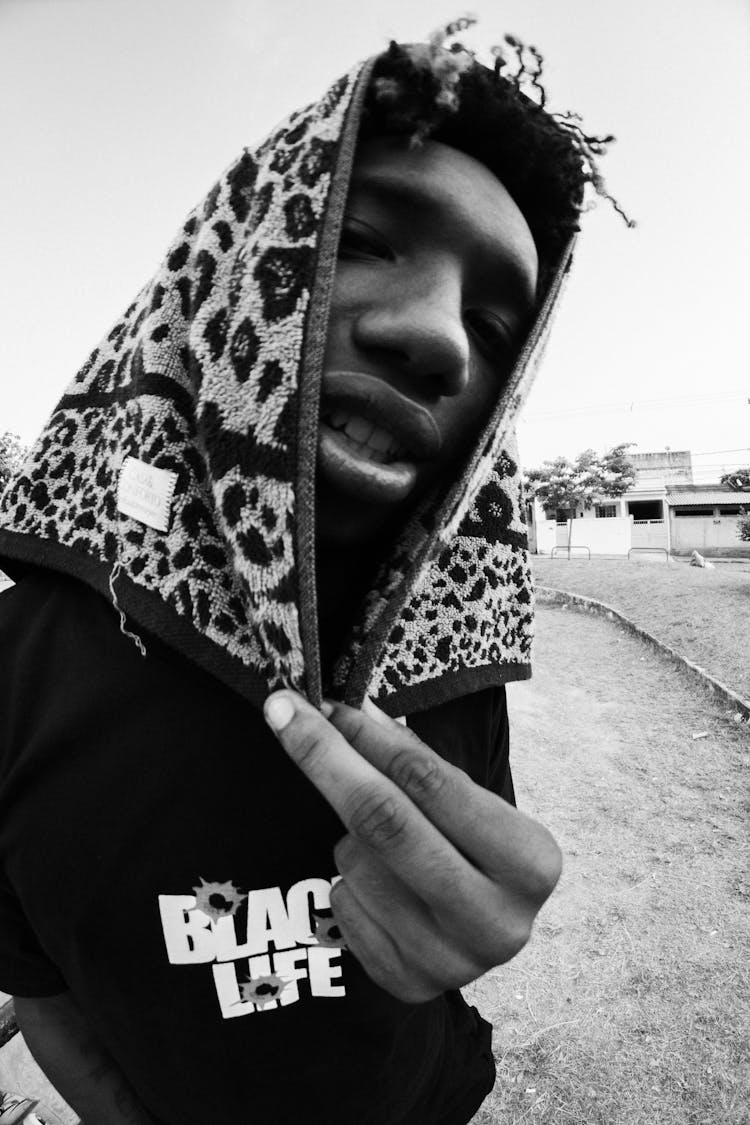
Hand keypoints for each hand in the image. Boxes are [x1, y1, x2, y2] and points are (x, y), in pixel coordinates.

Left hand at [263, 691, 561, 1003]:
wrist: (481, 926)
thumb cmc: (472, 844)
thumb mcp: (466, 801)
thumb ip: (412, 761)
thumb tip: (341, 709)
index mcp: (531, 862)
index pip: (431, 781)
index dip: (370, 736)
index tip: (322, 701)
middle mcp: (500, 922)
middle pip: (384, 822)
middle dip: (326, 759)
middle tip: (283, 713)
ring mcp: (452, 964)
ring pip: (357, 862)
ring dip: (349, 834)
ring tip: (384, 841)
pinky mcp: (407, 985)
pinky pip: (343, 904)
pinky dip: (348, 878)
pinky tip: (379, 883)